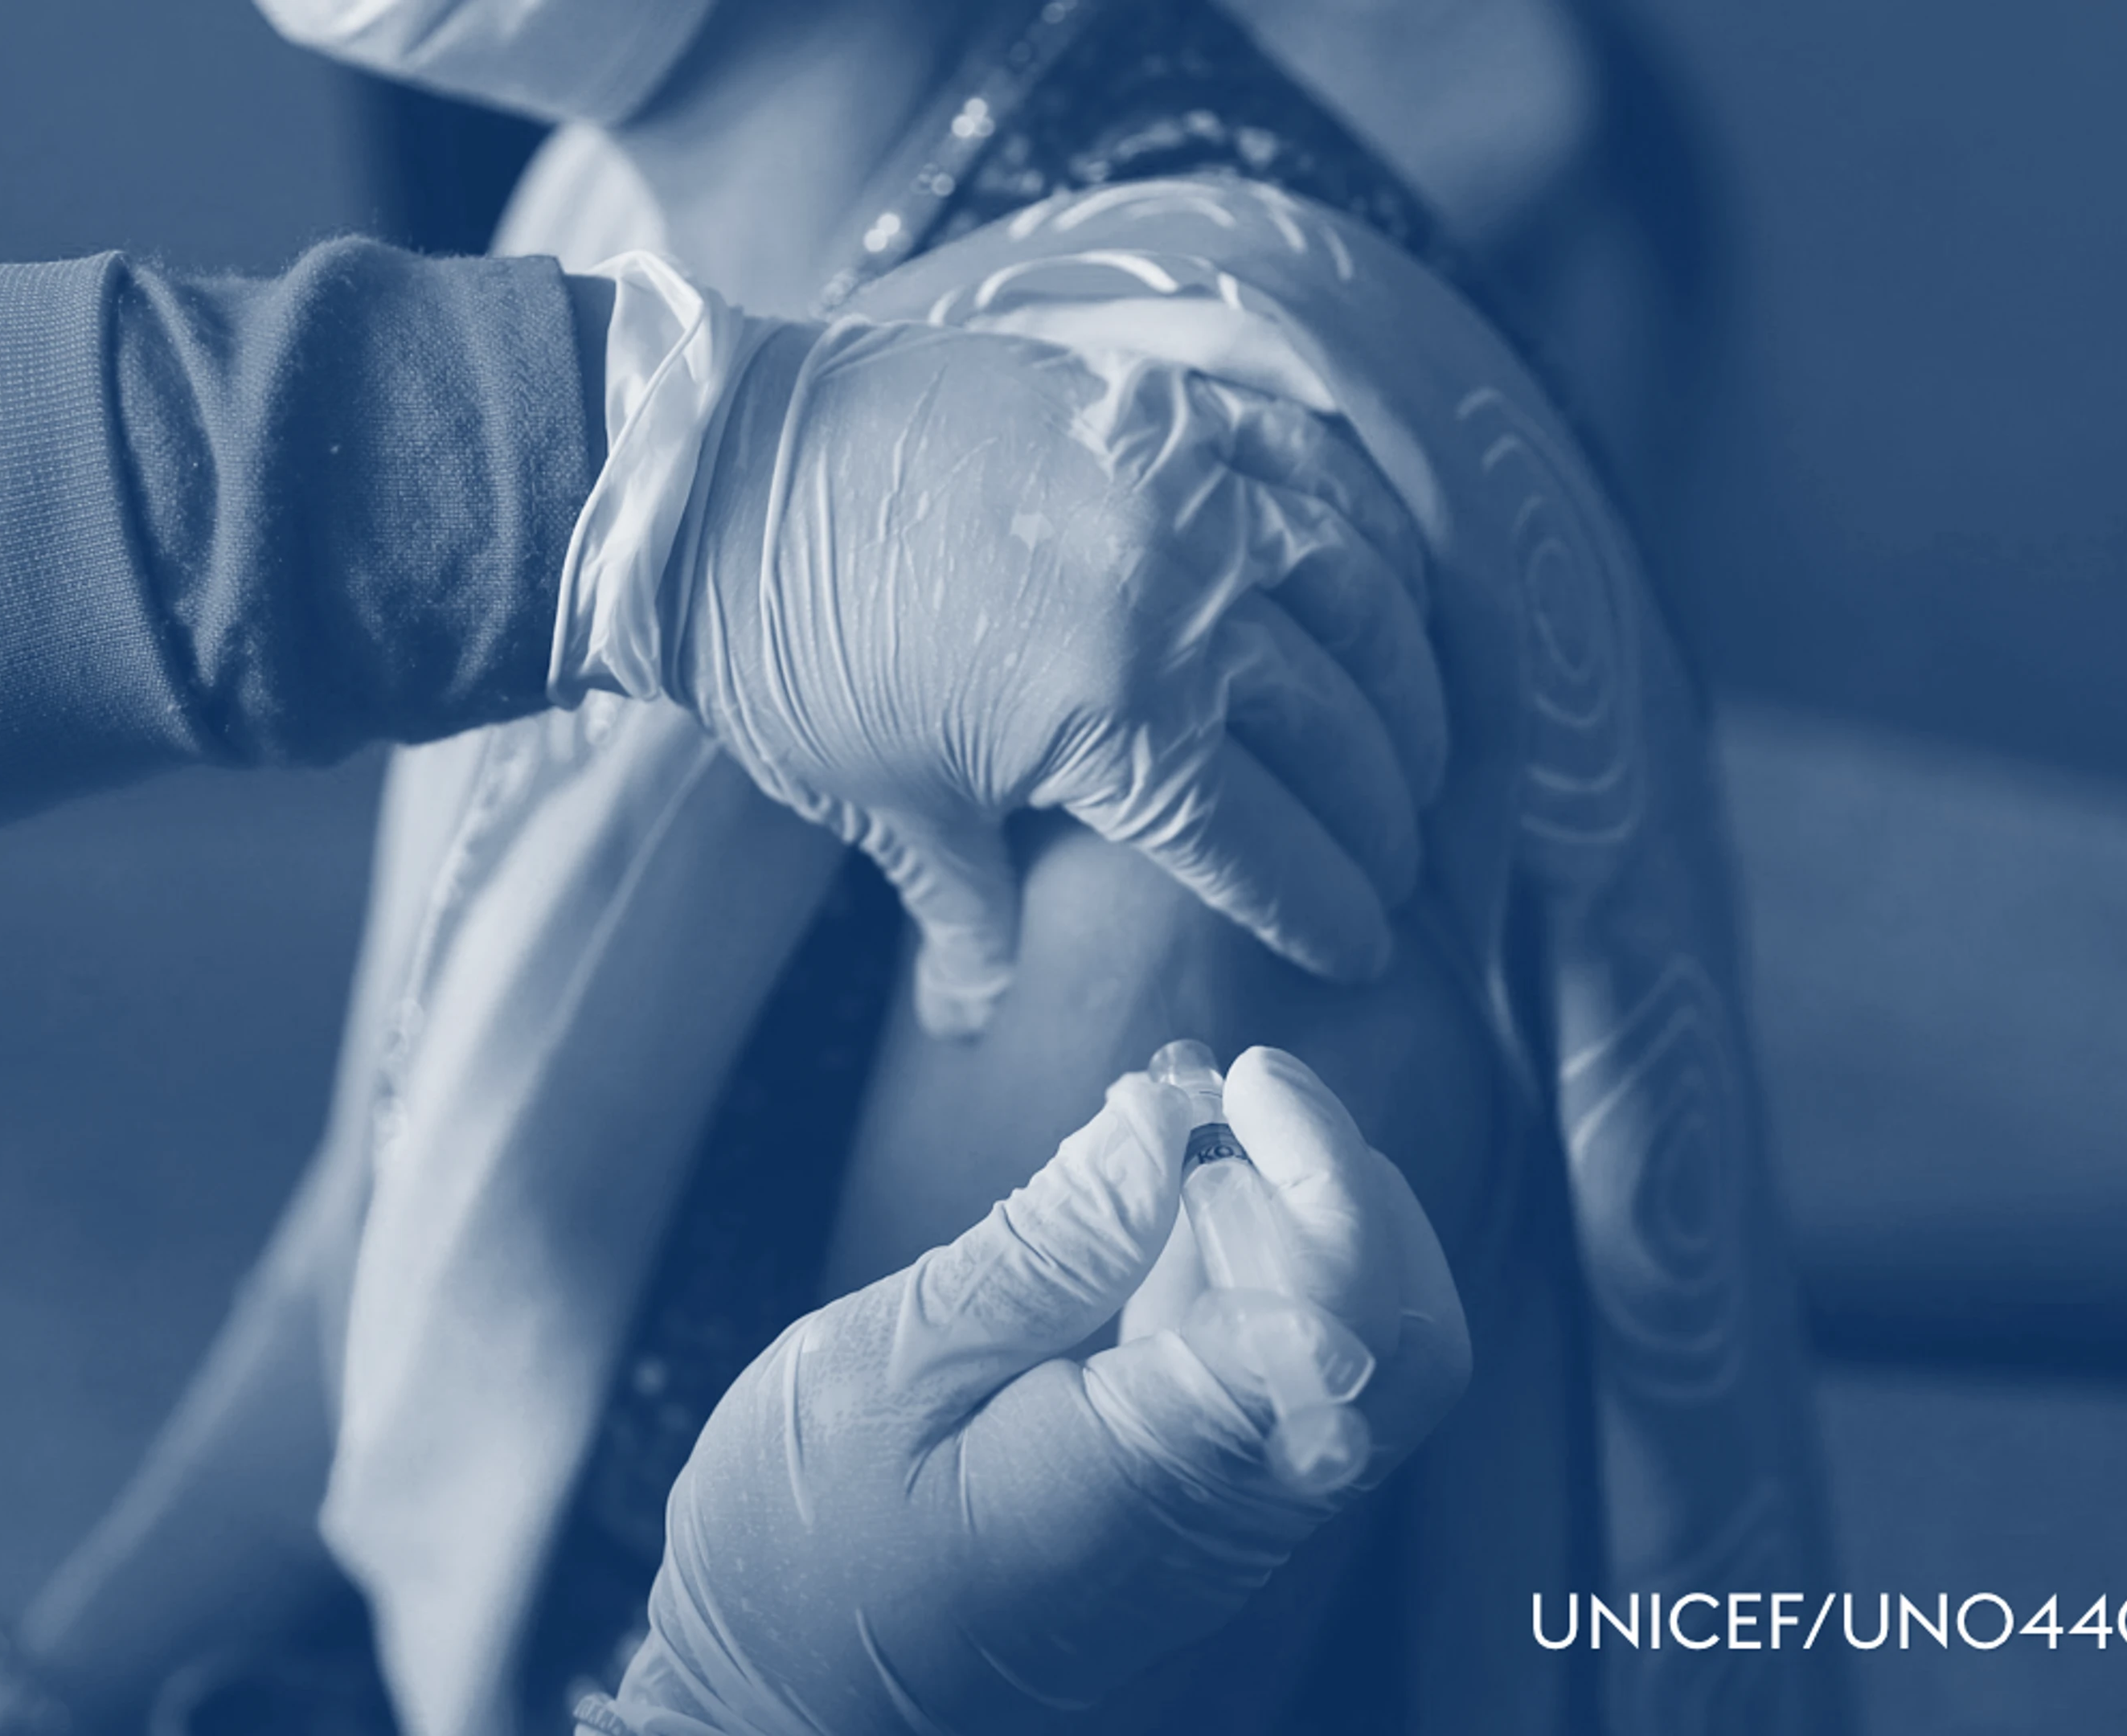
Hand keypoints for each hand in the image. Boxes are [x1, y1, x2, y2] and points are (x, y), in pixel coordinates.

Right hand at [603, 1047, 1470, 1734]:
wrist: (781, 1713)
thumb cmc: (800, 1555)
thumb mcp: (887, 1368)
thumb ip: (1047, 1249)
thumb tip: (1166, 1115)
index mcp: (1152, 1471)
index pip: (1345, 1314)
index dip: (1326, 1170)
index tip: (1242, 1078)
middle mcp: (1225, 1511)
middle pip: (1401, 1336)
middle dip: (1341, 1186)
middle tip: (1223, 1097)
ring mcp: (1224, 1523)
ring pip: (1357, 1354)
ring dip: (1294, 1221)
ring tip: (1166, 1132)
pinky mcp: (1198, 1516)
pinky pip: (1278, 1381)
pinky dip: (1245, 1274)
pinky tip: (1148, 1215)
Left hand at [665, 320, 1446, 1035]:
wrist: (706, 477)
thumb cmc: (787, 657)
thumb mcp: (888, 809)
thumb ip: (970, 913)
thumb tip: (982, 1012)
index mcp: (1117, 722)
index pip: (1270, 847)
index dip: (1329, 909)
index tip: (1364, 947)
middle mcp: (1181, 601)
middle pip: (1340, 735)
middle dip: (1386, 819)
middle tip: (1402, 864)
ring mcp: (1183, 485)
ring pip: (1362, 596)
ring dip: (1409, 685)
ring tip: (1419, 745)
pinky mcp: (1160, 403)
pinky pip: (1312, 465)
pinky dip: (1371, 532)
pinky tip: (1388, 589)